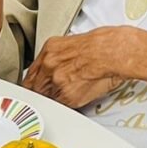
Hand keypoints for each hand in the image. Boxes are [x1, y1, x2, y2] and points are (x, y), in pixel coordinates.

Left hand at [23, 27, 146, 108]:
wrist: (115, 52)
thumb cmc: (104, 45)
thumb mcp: (74, 43)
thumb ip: (60, 57)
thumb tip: (57, 68)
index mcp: (50, 49)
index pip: (31, 72)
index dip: (34, 81)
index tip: (36, 86)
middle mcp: (49, 64)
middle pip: (35, 87)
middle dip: (43, 91)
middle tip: (54, 92)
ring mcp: (56, 81)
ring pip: (47, 97)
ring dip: (55, 98)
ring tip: (70, 93)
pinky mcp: (67, 95)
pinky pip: (60, 105)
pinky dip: (66, 104)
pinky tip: (76, 97)